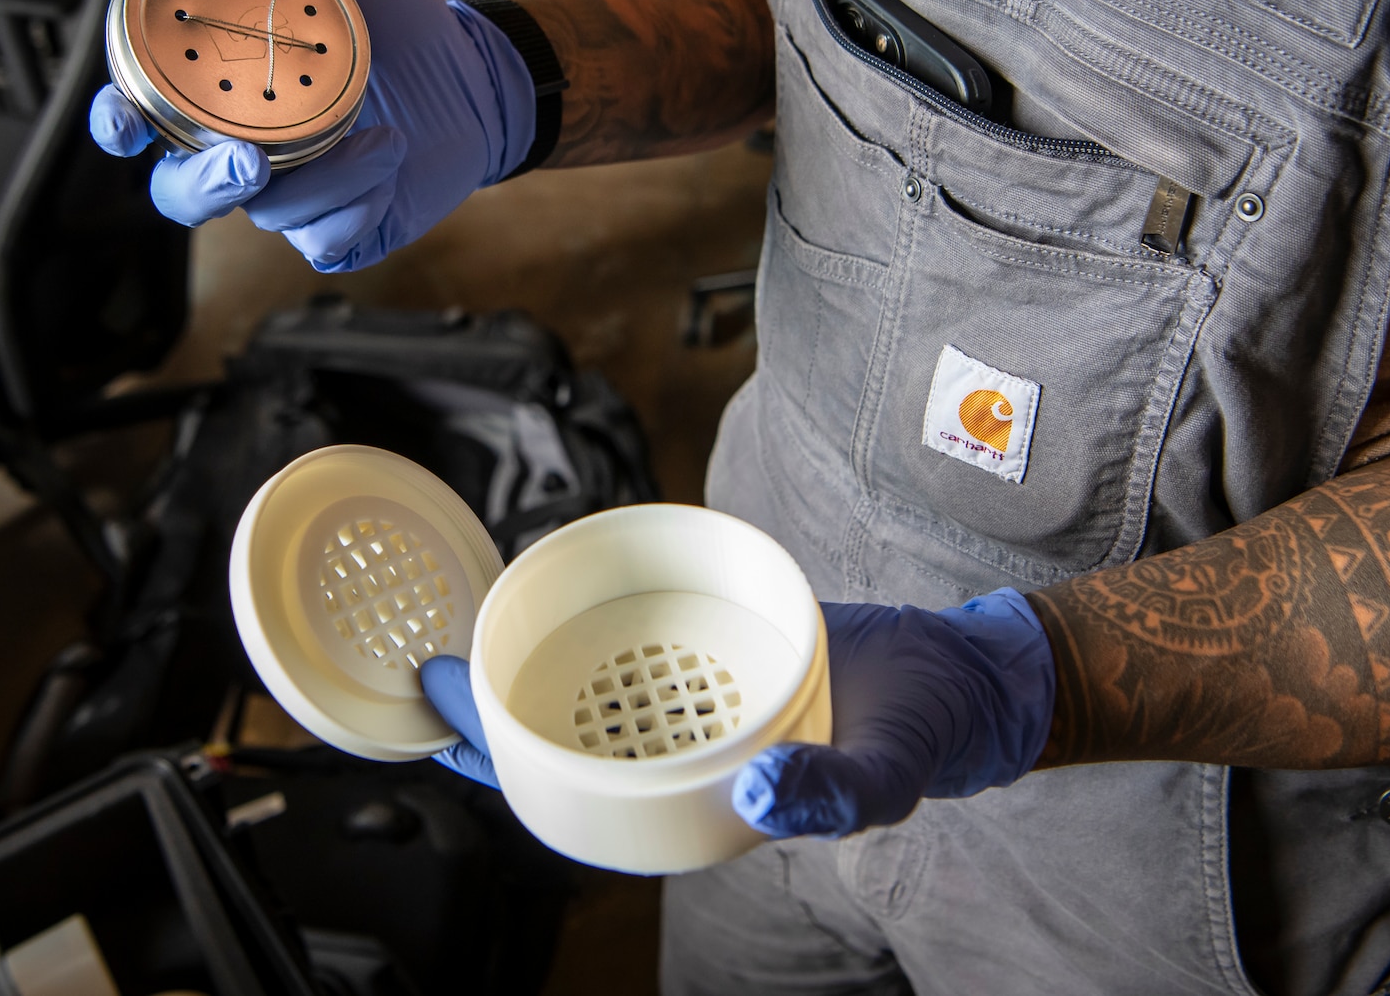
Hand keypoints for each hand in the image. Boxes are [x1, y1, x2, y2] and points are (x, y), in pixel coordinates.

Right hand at [90, 0, 538, 270]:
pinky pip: (324, 240)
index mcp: (218, 94)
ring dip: (326, 176)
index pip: (142, 117)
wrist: (475, 72)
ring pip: (268, 214)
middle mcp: (241, 152)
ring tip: (384, 133)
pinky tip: (389, 160)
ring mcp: (289, 198)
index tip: (123, 118)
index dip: (118, 123)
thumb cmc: (392, 24)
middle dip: (205, 185)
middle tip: (249, 162)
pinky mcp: (339, 229)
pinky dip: (356, 203)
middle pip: (181, 193)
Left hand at [415, 590, 1054, 831]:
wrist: (959, 678)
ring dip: (537, 670)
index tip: (445, 733)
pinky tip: (569, 597)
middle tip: (430, 678)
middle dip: (498, 720)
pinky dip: (603, 622)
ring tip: (476, 638)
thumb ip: (829, 792)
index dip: (513, 772)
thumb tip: (755, 793)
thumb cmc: (922, 734)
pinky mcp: (717, 651)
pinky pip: (647, 641)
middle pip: (573, 741)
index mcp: (708, 793)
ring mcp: (698, 700)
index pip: (587, 793)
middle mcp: (689, 749)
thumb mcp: (885, 771)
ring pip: (600, 689)